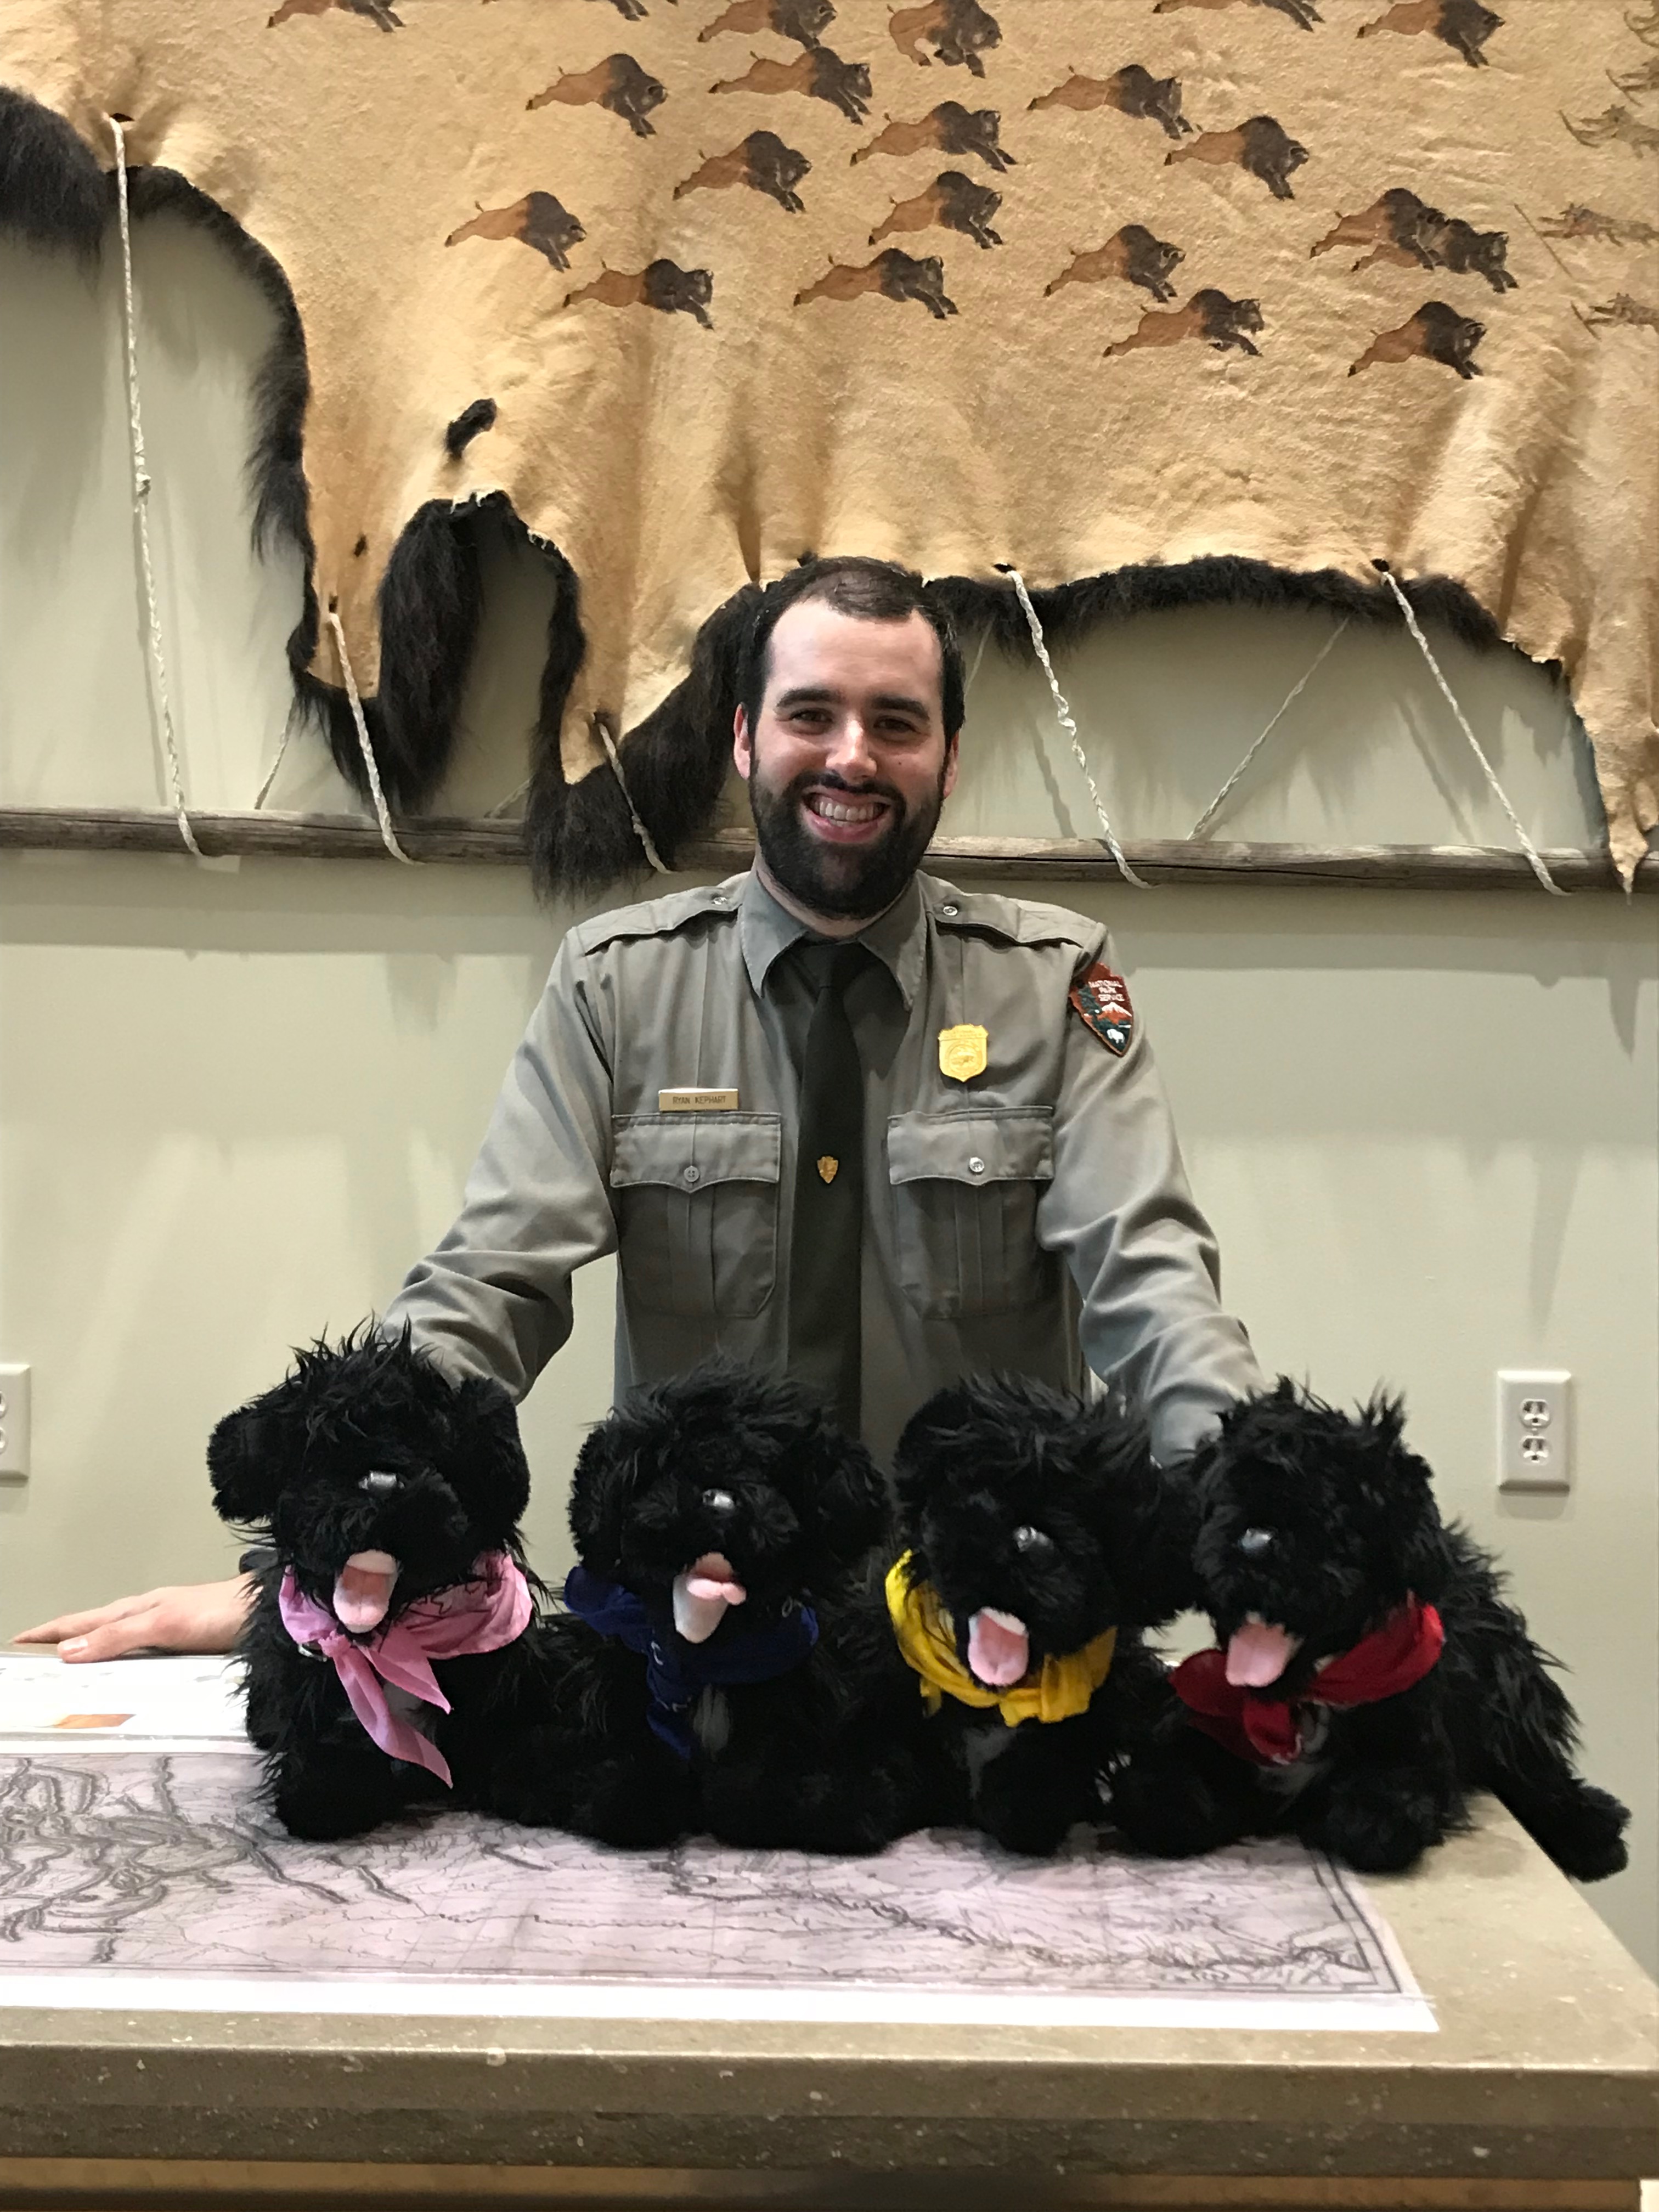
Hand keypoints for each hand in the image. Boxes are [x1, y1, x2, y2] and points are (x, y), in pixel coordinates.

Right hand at [11, 1576, 253, 1660]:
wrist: (266, 1614)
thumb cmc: (217, 1612)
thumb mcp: (162, 1623)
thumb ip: (117, 1636)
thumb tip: (66, 1650)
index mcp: (136, 1608)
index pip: (81, 1622)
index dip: (49, 1632)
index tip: (18, 1640)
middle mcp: (147, 1615)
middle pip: (95, 1628)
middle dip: (62, 1640)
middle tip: (34, 1654)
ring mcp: (166, 1627)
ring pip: (116, 1639)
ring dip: (90, 1650)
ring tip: (67, 1667)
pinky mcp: (183, 1642)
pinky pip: (139, 1651)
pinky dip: (120, 1660)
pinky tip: (122, 1673)